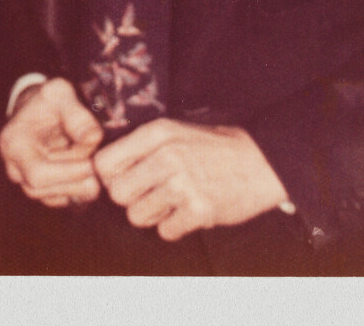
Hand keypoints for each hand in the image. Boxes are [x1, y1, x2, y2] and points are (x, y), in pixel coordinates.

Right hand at [0, 77, 103, 207]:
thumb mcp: (60, 93)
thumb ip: (76, 114)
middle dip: (77, 178)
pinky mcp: (44, 191)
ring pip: (58, 198)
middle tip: (98, 161)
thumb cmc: (47, 100)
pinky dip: (82, 189)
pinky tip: (90, 169)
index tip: (93, 162)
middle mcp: (15, 168)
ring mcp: (27, 183)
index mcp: (14, 144)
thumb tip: (94, 138)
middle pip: (46, 190)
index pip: (37, 174)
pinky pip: (65, 200)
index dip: (68, 173)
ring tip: (93, 160)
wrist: (38, 109)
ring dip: (82, 184)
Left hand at [93, 119, 289, 239]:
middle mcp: (166, 157)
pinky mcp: (199, 211)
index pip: (105, 162)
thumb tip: (104, 169)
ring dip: (151, 214)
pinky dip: (173, 227)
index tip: (122, 178)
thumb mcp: (174, 132)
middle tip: (147, 193)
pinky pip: (165, 232)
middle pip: (117, 193)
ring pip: (137, 216)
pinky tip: (186, 212)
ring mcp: (183, 185)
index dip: (110, 176)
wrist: (259, 161)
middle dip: (129, 198)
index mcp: (157, 133)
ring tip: (169, 202)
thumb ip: (140, 146)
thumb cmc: (211, 147)